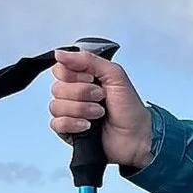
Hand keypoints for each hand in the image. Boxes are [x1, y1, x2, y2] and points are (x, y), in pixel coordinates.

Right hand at [48, 50, 152, 170]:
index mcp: (85, 78)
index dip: (73, 74)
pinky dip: (72, 123)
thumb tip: (61, 53)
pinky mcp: (69, 131)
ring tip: (99, 113)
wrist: (136, 139)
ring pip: (56, 106)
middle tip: (100, 96)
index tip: (91, 78)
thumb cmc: (130, 110)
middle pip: (57, 88)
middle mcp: (76, 94)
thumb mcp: (115, 76)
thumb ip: (89, 60)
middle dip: (82, 92)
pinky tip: (87, 126)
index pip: (61, 69)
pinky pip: (56, 124)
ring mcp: (71, 113)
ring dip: (81, 109)